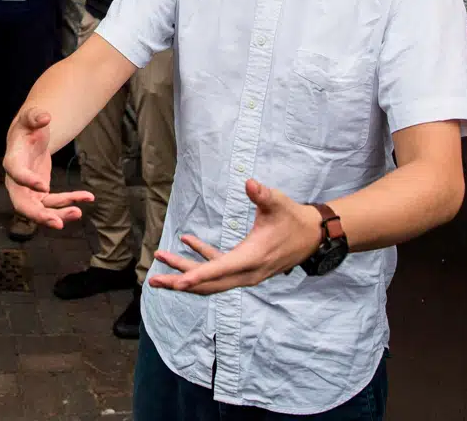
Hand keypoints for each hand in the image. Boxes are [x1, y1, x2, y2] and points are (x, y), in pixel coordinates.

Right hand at [3, 107, 93, 228]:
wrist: (29, 139)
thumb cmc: (28, 128)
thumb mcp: (30, 118)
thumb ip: (35, 116)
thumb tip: (44, 117)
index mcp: (12, 161)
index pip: (16, 174)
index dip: (27, 181)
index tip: (43, 186)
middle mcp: (16, 182)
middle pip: (23, 204)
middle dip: (40, 216)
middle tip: (58, 223)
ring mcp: (28, 191)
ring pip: (41, 209)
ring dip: (59, 213)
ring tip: (78, 211)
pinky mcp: (40, 194)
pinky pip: (55, 203)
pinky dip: (71, 201)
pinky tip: (88, 197)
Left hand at [150, 180, 322, 294]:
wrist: (313, 235)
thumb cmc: (294, 218)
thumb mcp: (279, 204)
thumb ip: (263, 195)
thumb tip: (250, 183)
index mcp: (252, 258)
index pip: (219, 270)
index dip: (196, 276)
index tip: (177, 283)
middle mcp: (247, 272)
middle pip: (209, 283)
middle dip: (180, 282)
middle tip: (154, 281)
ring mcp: (246, 273)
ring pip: (211, 278)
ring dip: (185, 271)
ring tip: (161, 258)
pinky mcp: (245, 267)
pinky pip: (218, 266)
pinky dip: (201, 257)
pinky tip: (186, 241)